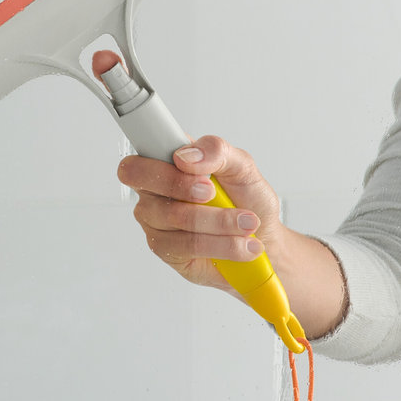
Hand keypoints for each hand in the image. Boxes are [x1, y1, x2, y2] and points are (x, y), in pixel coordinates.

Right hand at [118, 134, 284, 297]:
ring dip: (218, 220)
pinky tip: (242, 243)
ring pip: (174, 215)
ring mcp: (156, 221)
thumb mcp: (242, 167)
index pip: (136, 159)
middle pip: (141, 180)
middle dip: (180, 185)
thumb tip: (186, 156)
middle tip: (213, 193)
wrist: (264, 239)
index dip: (155, 161)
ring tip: (247, 224)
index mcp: (165, 163)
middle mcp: (153, 191)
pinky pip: (187, 245)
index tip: (188, 166)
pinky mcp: (167, 249)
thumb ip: (216, 151)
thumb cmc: (246, 200)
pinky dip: (222, 244)